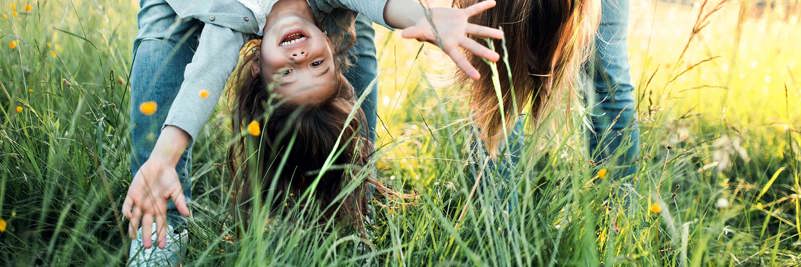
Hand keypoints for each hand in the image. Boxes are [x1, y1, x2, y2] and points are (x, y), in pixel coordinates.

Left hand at [122, 126, 190, 248]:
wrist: (160, 163)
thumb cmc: (170, 177)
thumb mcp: (177, 191)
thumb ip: (180, 203)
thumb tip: (188, 215)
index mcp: (160, 207)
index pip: (161, 224)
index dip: (162, 235)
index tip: (162, 246)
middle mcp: (149, 207)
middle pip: (147, 224)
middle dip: (147, 235)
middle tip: (147, 247)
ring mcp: (139, 201)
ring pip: (135, 218)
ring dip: (134, 228)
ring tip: (134, 238)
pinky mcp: (132, 194)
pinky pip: (127, 205)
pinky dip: (127, 211)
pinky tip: (129, 217)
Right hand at [400, 1, 503, 79]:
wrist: (425, 19)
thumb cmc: (421, 28)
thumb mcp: (417, 31)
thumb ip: (413, 33)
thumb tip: (402, 35)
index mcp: (448, 45)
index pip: (459, 59)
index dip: (467, 68)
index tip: (477, 77)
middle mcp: (457, 38)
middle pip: (473, 46)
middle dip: (484, 52)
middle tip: (497, 59)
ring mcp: (460, 27)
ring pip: (477, 30)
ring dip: (489, 32)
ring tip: (501, 36)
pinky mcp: (460, 16)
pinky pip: (472, 10)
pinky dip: (481, 6)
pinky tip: (492, 2)